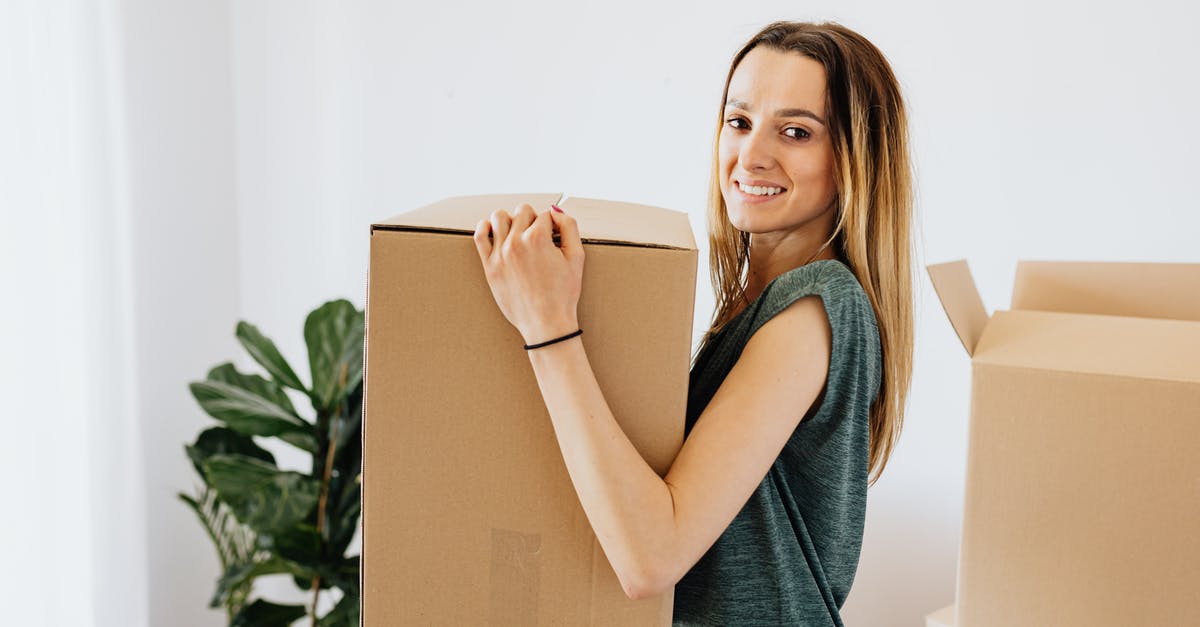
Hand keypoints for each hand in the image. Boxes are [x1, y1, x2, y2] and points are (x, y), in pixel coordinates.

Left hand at [473, 203, 584, 344]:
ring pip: (499, 217)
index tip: (554, 239)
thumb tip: (555, 212)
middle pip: (523, 211)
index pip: (545, 215)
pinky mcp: (489, 266)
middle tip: (540, 238)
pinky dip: (485, 227)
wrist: (546, 323)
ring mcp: (500, 254)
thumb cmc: (563, 294)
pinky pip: (479, 235)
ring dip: (511, 220)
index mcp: (538, 238)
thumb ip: (569, 227)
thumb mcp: (576, 257)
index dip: (553, 226)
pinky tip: (495, 232)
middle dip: (534, 221)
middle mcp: (516, 242)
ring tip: (519, 234)